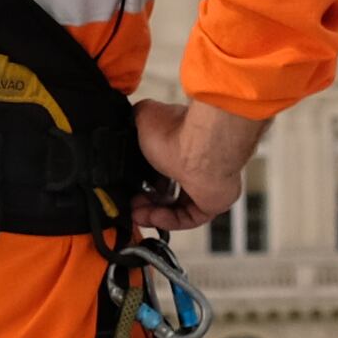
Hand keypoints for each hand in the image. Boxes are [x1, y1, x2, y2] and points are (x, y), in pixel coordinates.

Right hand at [132, 99, 257, 229]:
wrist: (198, 148)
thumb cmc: (176, 131)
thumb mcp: (141, 117)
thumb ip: (132, 122)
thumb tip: (124, 122)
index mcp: (181, 143)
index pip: (158, 168)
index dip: (140, 181)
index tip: (126, 187)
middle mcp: (195, 163)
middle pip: (166, 191)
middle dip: (144, 200)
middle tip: (129, 205)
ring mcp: (206, 184)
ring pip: (177, 207)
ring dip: (153, 213)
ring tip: (137, 214)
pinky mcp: (213, 202)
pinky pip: (190, 218)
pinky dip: (170, 220)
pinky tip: (154, 216)